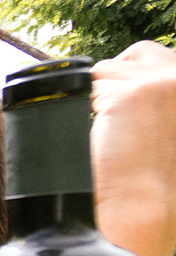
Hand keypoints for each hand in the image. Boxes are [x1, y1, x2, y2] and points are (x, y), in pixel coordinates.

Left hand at [92, 41, 175, 255]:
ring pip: (108, 68)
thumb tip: (134, 81)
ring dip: (101, 95)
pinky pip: (90, 84)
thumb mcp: (170, 120)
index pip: (162, 57)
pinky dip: (88, 104)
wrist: (146, 203)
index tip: (133, 109)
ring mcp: (160, 80)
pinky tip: (106, 131)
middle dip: (121, 77)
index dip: (139, 79)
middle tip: (119, 116)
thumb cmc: (156, 171)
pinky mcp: (131, 92)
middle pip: (140, 52)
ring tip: (115, 130)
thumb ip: (163, 96)